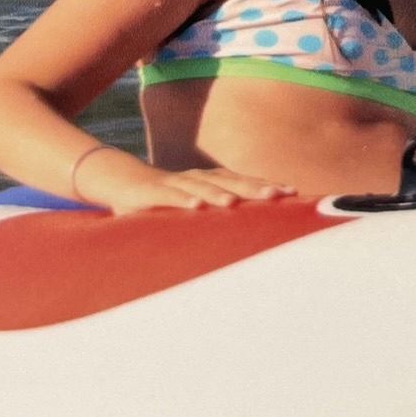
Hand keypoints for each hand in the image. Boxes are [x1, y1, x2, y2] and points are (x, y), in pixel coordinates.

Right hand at [74, 145, 292, 213]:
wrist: (122, 182)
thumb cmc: (165, 202)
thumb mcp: (193, 211)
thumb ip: (216, 220)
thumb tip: (249, 238)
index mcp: (210, 181)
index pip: (243, 181)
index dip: (266, 185)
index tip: (292, 192)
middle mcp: (197, 178)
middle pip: (230, 180)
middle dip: (255, 187)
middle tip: (279, 196)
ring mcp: (175, 183)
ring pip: (201, 186)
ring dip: (219, 193)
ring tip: (236, 203)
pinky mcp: (152, 192)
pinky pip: (169, 195)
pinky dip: (183, 199)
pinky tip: (196, 206)